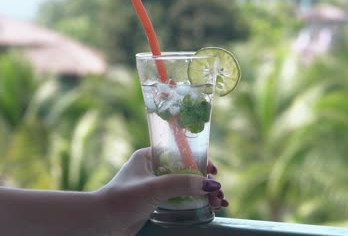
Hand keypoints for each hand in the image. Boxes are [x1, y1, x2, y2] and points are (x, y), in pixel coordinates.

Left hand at [96, 147, 227, 234]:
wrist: (98, 224)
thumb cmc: (121, 200)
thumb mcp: (154, 188)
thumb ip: (182, 184)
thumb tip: (211, 184)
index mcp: (150, 156)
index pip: (181, 153)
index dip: (200, 161)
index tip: (213, 172)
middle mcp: (153, 169)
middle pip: (187, 171)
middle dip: (206, 183)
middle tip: (219, 194)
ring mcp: (155, 187)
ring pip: (186, 187)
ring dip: (204, 194)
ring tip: (219, 204)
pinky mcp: (155, 203)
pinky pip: (180, 200)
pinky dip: (195, 203)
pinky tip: (209, 208)